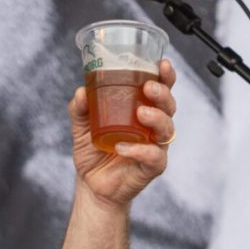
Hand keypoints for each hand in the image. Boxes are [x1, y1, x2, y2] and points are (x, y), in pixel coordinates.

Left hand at [70, 58, 176, 207]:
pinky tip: (123, 148)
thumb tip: (81, 91)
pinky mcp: (151, 168)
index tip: (162, 64)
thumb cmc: (93, 150)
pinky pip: (154, 157)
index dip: (166, 76)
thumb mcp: (82, 126)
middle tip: (148, 88)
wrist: (90, 184)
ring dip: (157, 118)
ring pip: (167, 129)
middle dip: (163, 94)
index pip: (162, 90)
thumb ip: (80, 108)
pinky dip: (140, 151)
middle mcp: (154, 127)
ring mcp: (155, 147)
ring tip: (141, 113)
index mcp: (143, 110)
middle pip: (169, 106)